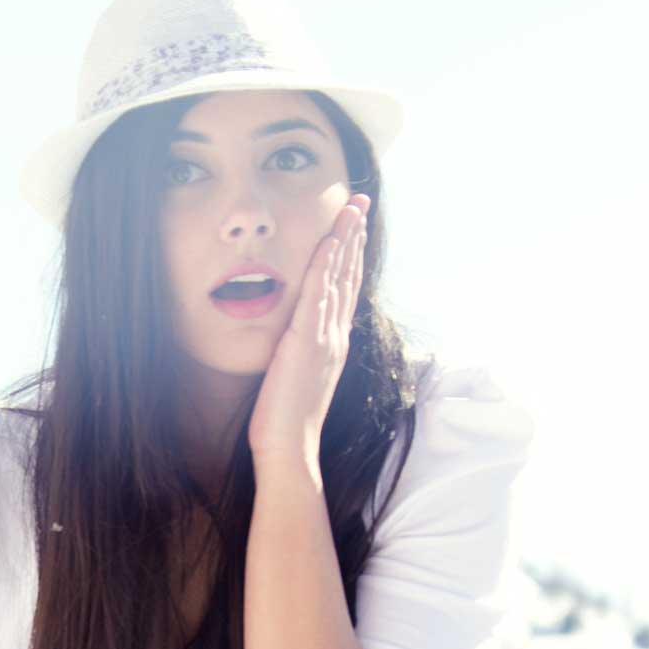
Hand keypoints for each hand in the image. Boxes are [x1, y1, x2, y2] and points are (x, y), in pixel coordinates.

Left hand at [247, 196, 370, 481]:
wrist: (289, 448)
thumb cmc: (287, 422)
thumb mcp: (298, 379)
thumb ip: (301, 354)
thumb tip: (294, 341)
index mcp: (333, 343)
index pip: (345, 289)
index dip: (351, 255)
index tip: (354, 225)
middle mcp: (335, 335)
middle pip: (349, 275)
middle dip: (355, 235)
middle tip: (360, 201)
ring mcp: (324, 338)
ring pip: (338, 278)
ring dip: (345, 240)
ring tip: (352, 208)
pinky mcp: (306, 343)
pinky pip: (317, 296)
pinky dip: (325, 267)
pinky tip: (329, 242)